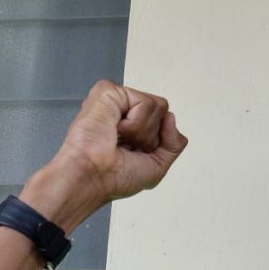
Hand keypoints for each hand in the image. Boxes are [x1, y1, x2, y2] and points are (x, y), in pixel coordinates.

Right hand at [59, 79, 187, 198]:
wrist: (94, 177)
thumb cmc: (115, 178)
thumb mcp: (158, 166)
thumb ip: (174, 143)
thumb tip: (171, 117)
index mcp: (134, 129)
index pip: (165, 122)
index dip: (158, 143)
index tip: (134, 155)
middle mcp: (125, 113)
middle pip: (164, 113)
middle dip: (151, 137)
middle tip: (126, 147)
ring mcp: (118, 101)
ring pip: (159, 107)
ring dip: (143, 132)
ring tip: (119, 138)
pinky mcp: (110, 91)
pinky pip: (146, 103)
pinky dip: (136, 123)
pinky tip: (115, 129)